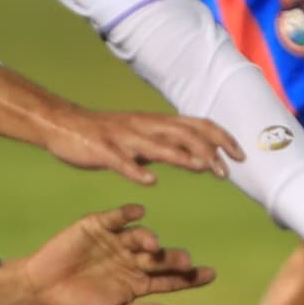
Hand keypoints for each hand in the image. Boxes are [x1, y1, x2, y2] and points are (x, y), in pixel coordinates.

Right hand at [0, 203, 218, 304]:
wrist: (40, 291)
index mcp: (138, 285)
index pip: (170, 280)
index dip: (191, 277)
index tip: (210, 274)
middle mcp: (132, 261)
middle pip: (161, 258)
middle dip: (174, 260)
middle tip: (184, 262)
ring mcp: (116, 243)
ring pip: (142, 237)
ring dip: (150, 240)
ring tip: (152, 247)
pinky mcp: (98, 227)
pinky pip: (118, 217)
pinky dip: (129, 214)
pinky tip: (138, 214)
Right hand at [43, 101, 242, 186]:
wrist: (63, 125)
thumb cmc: (104, 134)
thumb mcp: (140, 137)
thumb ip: (166, 145)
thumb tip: (196, 157)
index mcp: (155, 123)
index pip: (196, 125)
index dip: (220, 137)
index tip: (240, 155)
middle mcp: (144, 126)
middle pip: (183, 133)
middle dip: (208, 150)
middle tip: (227, 172)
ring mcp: (124, 138)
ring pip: (157, 145)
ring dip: (181, 156)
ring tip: (201, 168)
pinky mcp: (103, 150)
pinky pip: (122, 161)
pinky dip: (136, 170)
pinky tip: (149, 181)